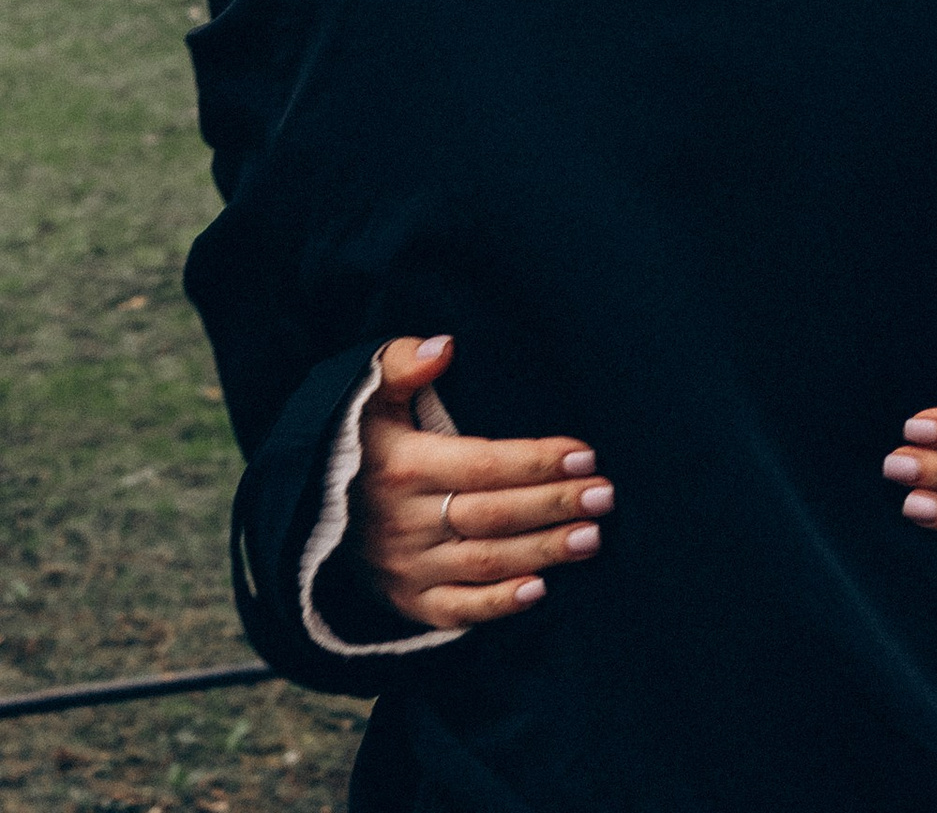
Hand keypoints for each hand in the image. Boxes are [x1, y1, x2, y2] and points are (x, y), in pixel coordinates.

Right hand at [349, 337, 615, 630]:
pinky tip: (540, 590)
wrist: (308, 506)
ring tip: (592, 537)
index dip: (536, 460)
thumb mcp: (370, 394)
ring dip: (543, 551)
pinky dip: (497, 605)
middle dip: (554, 504)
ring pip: (485, 562)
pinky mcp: (406, 601)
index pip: (484, 464)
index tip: (586, 454)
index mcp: (405, 467)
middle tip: (605, 495)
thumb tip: (445, 347)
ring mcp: (406, 567)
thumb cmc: (360, 440)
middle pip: (494, 514)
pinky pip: (455, 610)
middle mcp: (405, 521)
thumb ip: (403, 363)